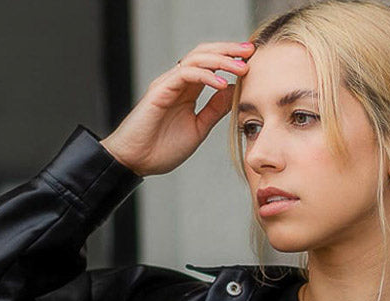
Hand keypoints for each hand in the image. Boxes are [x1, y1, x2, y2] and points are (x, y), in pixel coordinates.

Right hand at [100, 41, 256, 176]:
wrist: (135, 162)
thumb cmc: (161, 149)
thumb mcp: (199, 127)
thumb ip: (215, 108)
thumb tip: (234, 90)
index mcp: (187, 90)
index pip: (211, 64)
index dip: (232, 59)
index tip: (254, 60)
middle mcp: (177, 82)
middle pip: (204, 54)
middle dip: (229, 50)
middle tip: (251, 51)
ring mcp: (167, 84)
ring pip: (196, 59)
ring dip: (221, 60)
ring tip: (241, 67)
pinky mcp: (159, 91)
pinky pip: (185, 74)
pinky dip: (205, 76)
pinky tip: (222, 84)